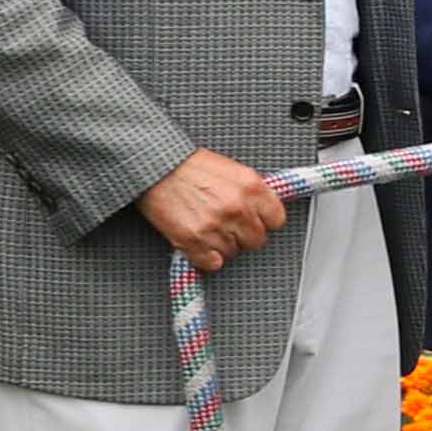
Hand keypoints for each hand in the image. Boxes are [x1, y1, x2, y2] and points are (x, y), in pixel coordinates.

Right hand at [139, 147, 289, 271]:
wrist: (154, 167)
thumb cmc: (190, 166)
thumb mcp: (232, 170)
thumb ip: (252, 192)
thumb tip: (264, 210)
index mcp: (252, 187)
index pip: (277, 220)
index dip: (264, 222)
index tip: (254, 221)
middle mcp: (237, 208)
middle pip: (256, 240)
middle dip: (243, 235)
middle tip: (227, 226)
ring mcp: (215, 225)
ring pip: (233, 252)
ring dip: (222, 245)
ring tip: (208, 229)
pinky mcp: (193, 240)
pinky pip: (212, 263)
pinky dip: (206, 258)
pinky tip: (200, 244)